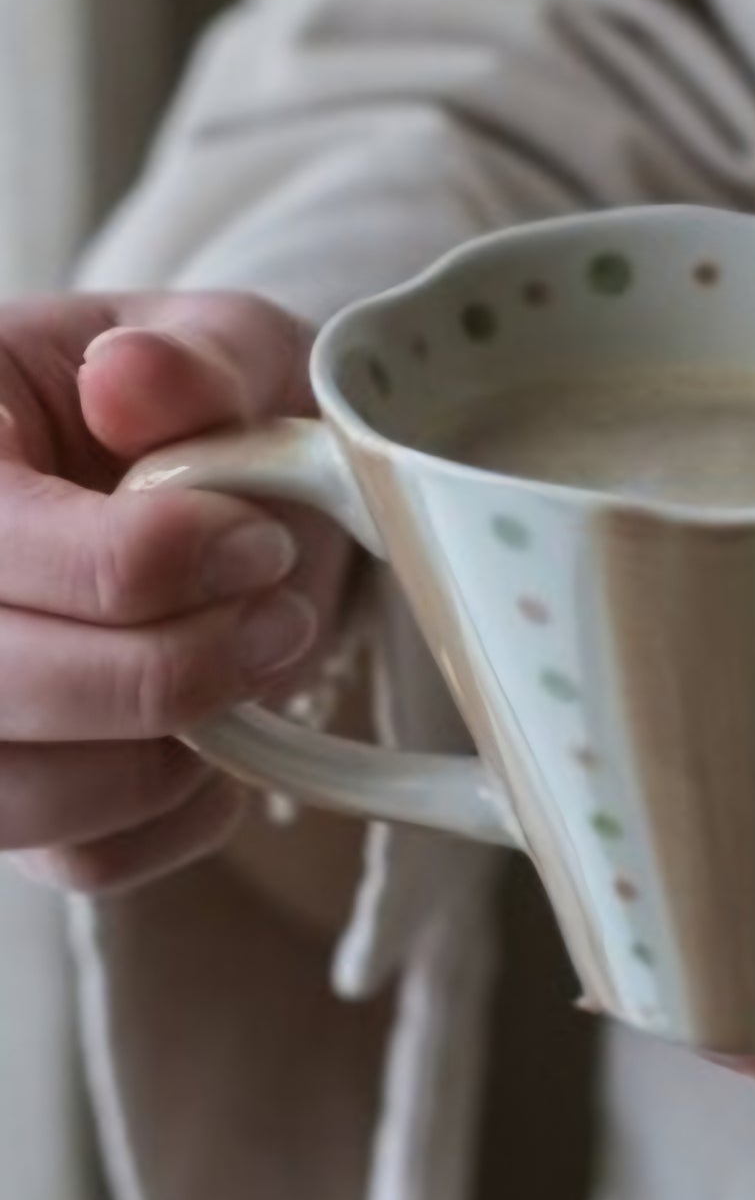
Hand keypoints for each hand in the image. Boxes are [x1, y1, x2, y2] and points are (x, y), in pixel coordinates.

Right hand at [0, 293, 353, 895]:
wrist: (224, 485)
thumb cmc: (207, 403)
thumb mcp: (224, 343)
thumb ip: (196, 355)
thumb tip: (133, 377)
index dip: (141, 561)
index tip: (257, 544)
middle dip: (167, 669)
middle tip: (281, 620)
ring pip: (19, 794)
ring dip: (170, 752)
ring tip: (258, 665)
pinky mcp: (7, 792)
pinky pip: (77, 855)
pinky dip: (175, 815)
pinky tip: (225, 737)